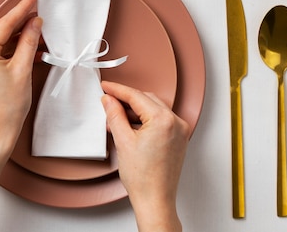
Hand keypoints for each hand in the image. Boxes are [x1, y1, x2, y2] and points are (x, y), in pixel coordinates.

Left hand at [0, 0, 41, 156]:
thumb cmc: (7, 108)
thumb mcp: (23, 70)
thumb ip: (29, 41)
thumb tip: (35, 23)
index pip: (4, 25)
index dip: (21, 10)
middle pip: (0, 32)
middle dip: (21, 25)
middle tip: (40, 15)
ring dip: (17, 39)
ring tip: (38, 35)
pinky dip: (10, 51)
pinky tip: (27, 48)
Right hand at [101, 81, 189, 231]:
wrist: (155, 200)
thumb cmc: (143, 178)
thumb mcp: (123, 141)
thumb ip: (115, 115)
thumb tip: (109, 100)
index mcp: (163, 120)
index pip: (136, 96)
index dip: (118, 90)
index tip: (106, 87)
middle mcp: (176, 122)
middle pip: (146, 100)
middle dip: (126, 100)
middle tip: (108, 101)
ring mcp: (180, 131)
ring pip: (153, 109)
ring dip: (135, 111)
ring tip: (116, 118)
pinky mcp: (178, 138)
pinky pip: (160, 120)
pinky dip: (145, 120)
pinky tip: (129, 126)